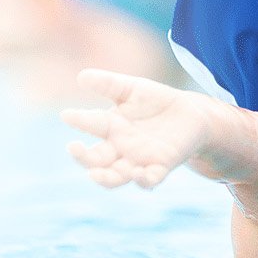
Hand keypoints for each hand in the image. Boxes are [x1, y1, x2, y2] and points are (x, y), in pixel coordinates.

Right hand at [62, 69, 210, 187]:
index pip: (91, 125)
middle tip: (73, 148)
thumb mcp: (133, 89)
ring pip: (117, 177)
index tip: (66, 114)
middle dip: (83, 158)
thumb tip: (81, 76)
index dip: (79, 120)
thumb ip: (109, 84)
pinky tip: (139, 174)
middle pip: (96, 160)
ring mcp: (140, 160)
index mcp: (111, 128)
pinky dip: (143, 180)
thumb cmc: (156, 102)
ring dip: (105, 178)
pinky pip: (150, 179)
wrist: (191, 113)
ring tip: (95, 175)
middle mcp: (121, 148)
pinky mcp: (162, 166)